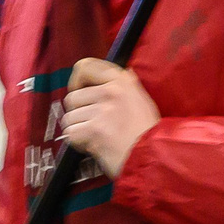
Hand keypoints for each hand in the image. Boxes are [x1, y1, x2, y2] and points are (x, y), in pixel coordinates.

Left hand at [60, 59, 159, 177]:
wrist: (154, 157)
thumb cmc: (148, 133)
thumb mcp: (142, 99)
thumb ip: (127, 85)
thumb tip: (124, 72)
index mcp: (122, 80)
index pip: (85, 67)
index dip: (76, 81)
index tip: (78, 91)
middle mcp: (110, 91)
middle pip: (72, 97)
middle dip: (78, 113)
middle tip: (93, 124)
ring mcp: (102, 110)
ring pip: (70, 118)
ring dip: (79, 130)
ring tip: (97, 137)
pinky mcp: (94, 129)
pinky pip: (71, 134)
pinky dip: (79, 143)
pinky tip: (94, 145)